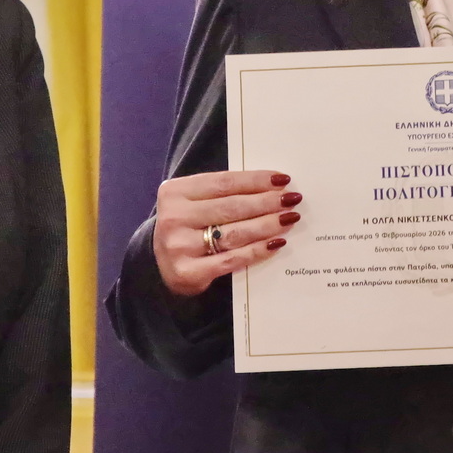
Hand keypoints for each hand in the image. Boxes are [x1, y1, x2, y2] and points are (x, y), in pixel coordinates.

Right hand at [153, 170, 298, 296]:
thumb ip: (222, 193)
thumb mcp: (193, 203)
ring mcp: (179, 247)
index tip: (282, 180)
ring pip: (234, 233)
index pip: (224, 183)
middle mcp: (173, 218)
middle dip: (266, 202)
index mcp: (174, 192)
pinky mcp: (188, 272)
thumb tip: (271, 186)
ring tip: (289, 218)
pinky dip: (257, 250)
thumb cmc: (187, 226)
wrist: (160, 265)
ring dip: (267, 225)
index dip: (256, 180)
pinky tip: (276, 243)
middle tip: (292, 199)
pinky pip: (232, 259)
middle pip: (231, 207)